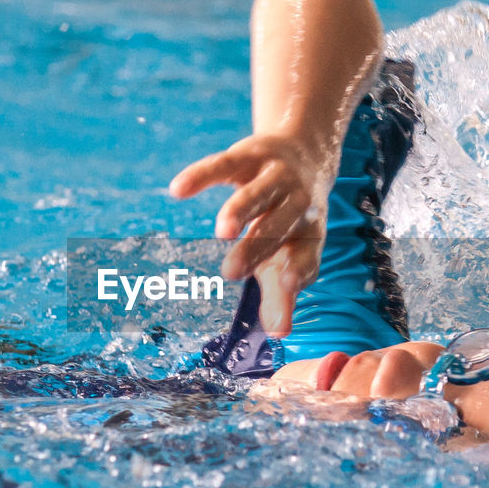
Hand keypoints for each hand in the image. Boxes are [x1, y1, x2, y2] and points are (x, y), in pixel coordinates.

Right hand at [169, 132, 331, 336]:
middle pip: (278, 226)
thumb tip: (277, 334)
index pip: (306, 255)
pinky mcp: (248, 155)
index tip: (286, 286)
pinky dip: (201, 175)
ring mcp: (275, 176)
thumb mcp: (288, 255)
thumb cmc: (291, 221)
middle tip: (231, 273)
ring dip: (241, 210)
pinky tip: (178, 190)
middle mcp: (298, 203)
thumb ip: (281, 295)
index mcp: (310, 233)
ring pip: (257, 193)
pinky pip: (223, 164)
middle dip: (256, 248)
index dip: (298, 270)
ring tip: (222, 231)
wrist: (307, 154)